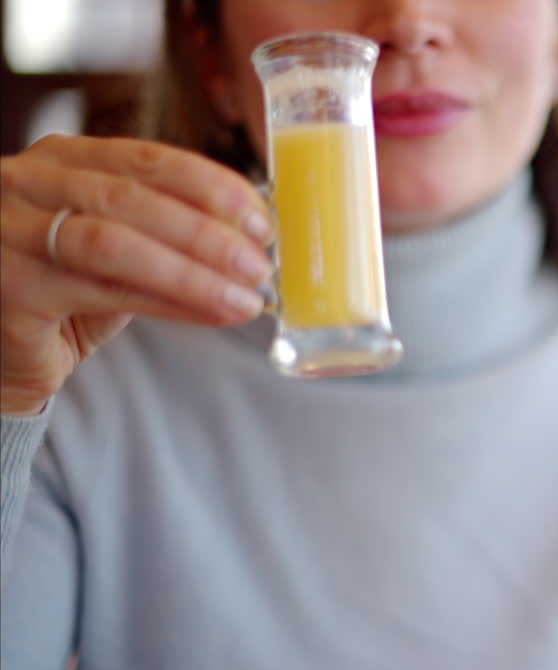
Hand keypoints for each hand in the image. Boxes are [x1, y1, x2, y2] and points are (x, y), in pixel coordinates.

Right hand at [0, 134, 273, 415]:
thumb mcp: (121, 248)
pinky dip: (167, 303)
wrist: (5, 351)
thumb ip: (169, 230)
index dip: (212, 186)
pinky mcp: (10, 285)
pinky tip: (210, 313)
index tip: (261, 218)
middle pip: (132, 197)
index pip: (148, 159)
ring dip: (192, 271)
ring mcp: (8, 231)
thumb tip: (251, 237)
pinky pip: (101, 291)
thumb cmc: (67, 291)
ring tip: (244, 297)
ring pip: (114, 242)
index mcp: (63, 160)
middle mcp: (28, 183)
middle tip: (259, 264)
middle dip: (207, 232)